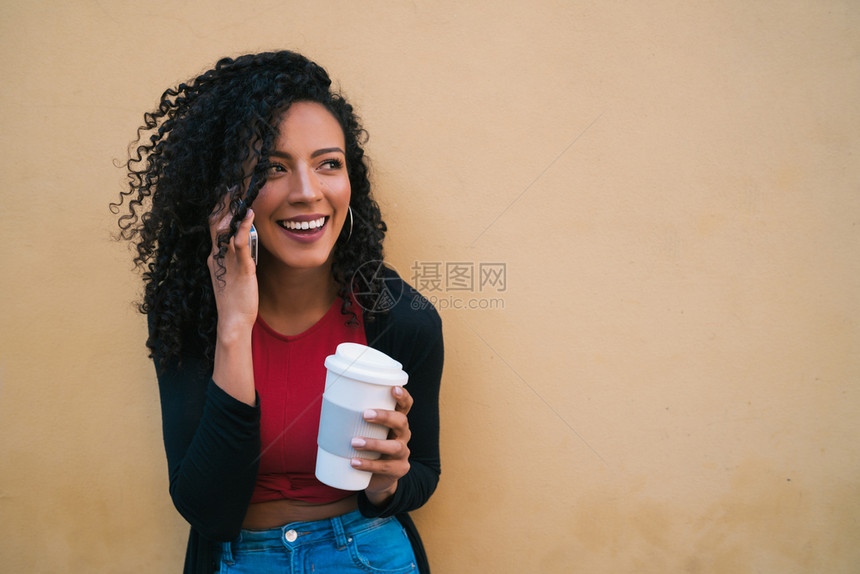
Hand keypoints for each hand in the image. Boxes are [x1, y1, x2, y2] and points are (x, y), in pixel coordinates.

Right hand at [208, 204, 258, 335]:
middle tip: (231, 186)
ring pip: (226, 230)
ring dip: (232, 211)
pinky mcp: (240, 268)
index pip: (214, 228)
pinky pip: (240, 244)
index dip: (219, 210)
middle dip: (223, 204)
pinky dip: (243, 228)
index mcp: (215, 257)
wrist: (233, 321)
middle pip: (217, 223)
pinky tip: (249, 215)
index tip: (226, 194)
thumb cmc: (235, 300)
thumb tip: (242, 247)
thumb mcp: (232, 275)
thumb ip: (234, 259)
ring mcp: (228, 261)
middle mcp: (218, 256)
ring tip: (239, 194)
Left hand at [350, 386, 412, 506]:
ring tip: (354, 442)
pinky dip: (369, 464)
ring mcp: (403, 453)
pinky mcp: (399, 469)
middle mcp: (403, 434)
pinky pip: (385, 467)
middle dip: (384, 416)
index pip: (405, 405)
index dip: (403, 396)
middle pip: (401, 422)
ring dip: (374, 443)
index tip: (393, 389)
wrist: (376, 478)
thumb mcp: (365, 432)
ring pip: (395, 446)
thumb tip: (328, 403)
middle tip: (365, 414)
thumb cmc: (367, 448)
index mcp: (396, 421)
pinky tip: (354, 462)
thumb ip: (355, 419)